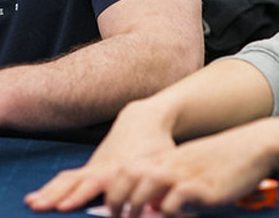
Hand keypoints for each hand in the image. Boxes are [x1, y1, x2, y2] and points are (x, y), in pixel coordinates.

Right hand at [25, 100, 176, 211]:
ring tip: (30, 203)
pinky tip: (38, 198)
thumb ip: (161, 188)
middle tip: (36, 206)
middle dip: (54, 195)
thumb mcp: (166, 167)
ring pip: (66, 180)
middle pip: (73, 182)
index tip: (63, 207)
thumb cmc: (158, 146)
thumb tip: (160, 209)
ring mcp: (93, 167)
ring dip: (48, 192)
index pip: (95, 185)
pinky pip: (67, 178)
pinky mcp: (90, 168)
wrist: (142, 121)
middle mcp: (101, 168)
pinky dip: (52, 188)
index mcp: (119, 170)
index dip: (79, 196)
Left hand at [102, 120, 278, 216]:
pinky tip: (170, 217)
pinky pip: (174, 202)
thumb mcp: (184, 165)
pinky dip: (167, 213)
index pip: (125, 171)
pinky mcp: (200, 187)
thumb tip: (152, 206)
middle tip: (116, 217)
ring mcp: (182, 175)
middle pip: (128, 178)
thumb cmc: (216, 160)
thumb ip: (166, 182)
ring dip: (136, 207)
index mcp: (161, 160)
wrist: (248, 148)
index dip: (113, 190)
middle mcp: (167, 165)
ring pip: (145, 188)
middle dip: (117, 200)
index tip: (110, 208)